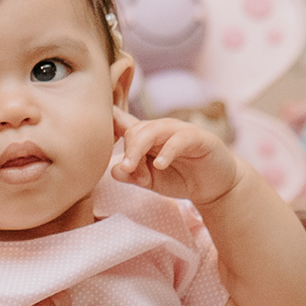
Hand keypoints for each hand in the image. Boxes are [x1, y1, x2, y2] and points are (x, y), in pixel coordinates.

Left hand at [114, 111, 241, 206]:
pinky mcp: (199, 138)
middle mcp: (161, 129)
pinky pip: (180, 138)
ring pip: (154, 129)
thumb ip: (133, 175)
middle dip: (127, 148)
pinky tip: (160, 165)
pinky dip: (168, 151)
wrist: (215, 187)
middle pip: (135, 129)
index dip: (108, 119)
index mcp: (146, 137)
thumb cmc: (180, 178)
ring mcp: (180, 131)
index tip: (91, 124)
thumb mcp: (151, 181)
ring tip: (132, 166)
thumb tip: (114, 170)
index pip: (123, 121)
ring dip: (140, 148)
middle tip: (125, 169)